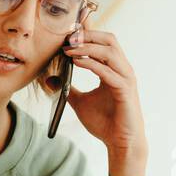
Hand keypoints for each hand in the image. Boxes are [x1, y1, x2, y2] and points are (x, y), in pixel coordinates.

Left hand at [63, 28, 147, 160]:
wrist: (119, 142)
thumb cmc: (105, 122)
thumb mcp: (80, 102)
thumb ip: (67, 88)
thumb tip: (50, 79)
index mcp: (114, 69)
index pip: (103, 42)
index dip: (87, 33)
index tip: (67, 33)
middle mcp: (122, 70)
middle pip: (109, 40)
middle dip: (88, 35)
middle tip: (67, 37)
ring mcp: (125, 79)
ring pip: (110, 52)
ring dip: (88, 47)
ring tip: (68, 49)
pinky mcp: (125, 90)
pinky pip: (108, 72)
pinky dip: (92, 64)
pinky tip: (76, 62)